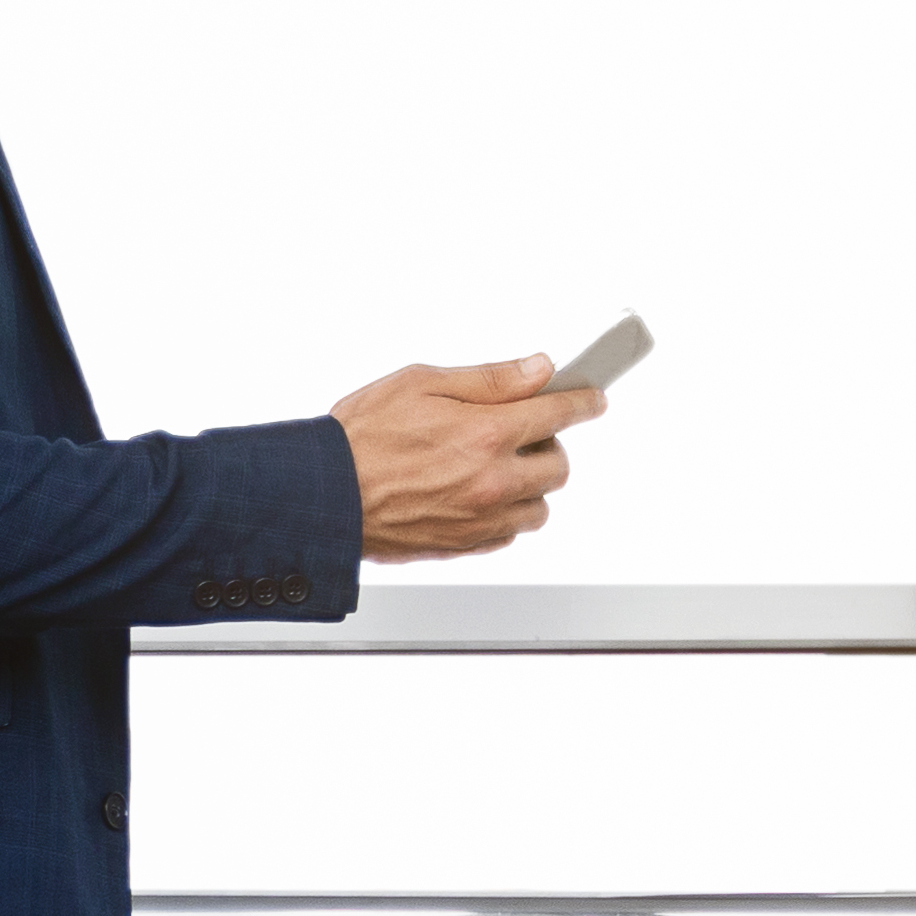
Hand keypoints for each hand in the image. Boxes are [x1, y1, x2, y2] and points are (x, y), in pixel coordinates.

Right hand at [338, 352, 593, 562]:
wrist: (322, 495)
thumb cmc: (360, 438)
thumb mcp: (421, 382)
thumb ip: (489, 379)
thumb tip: (536, 369)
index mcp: (486, 433)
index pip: (560, 414)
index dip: (583, 402)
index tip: (593, 399)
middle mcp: (492, 480)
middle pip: (559, 466)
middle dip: (548, 445)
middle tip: (520, 432)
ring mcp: (480, 518)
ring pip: (538, 507)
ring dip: (529, 485)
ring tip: (496, 467)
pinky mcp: (464, 546)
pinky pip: (508, 533)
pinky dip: (504, 514)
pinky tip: (475, 495)